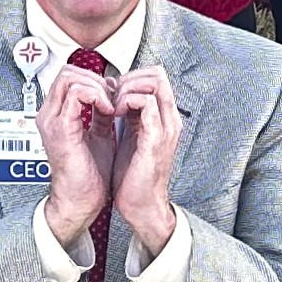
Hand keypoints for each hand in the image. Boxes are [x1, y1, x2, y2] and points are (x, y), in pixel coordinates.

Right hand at [36, 60, 122, 245]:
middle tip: (112, 97)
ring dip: (98, 87)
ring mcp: (52, 120)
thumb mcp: (97, 135)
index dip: (94, 79)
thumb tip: (109, 96)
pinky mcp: (61, 128)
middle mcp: (49, 115)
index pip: (69, 77)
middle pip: (66, 72)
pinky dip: (97, 96)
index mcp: (56, 116)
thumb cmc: (88, 175)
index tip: (112, 95)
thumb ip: (99, 114)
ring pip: (70, 77)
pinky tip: (108, 111)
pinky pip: (77, 94)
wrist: (81, 200)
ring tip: (110, 105)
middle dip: (96, 79)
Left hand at [110, 65, 184, 249]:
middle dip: (129, 78)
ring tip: (113, 104)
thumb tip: (114, 91)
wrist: (141, 206)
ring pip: (155, 83)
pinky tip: (114, 114)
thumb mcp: (131, 137)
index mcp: (163, 119)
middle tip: (112, 95)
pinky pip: (147, 103)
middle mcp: (169, 120)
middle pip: (158, 74)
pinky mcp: (156, 138)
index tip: (113, 92)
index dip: (132, 77)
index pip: (156, 77)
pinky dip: (127, 101)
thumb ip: (129, 115)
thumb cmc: (134, 177)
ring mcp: (165, 128)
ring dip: (127, 88)